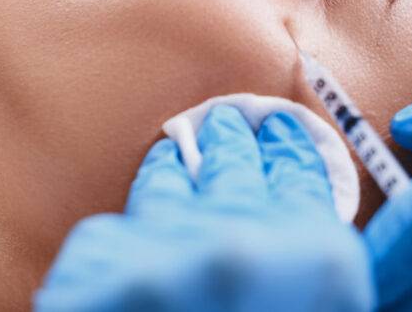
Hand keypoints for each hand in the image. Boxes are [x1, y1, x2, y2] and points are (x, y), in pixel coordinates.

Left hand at [35, 105, 374, 311]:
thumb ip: (319, 286)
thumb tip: (310, 253)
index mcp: (314, 266)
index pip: (301, 177)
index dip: (291, 151)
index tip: (280, 133)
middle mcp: (237, 246)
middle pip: (233, 167)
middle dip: (234, 146)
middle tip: (232, 125)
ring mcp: (157, 254)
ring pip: (165, 184)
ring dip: (175, 173)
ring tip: (179, 157)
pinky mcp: (92, 275)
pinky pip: (109, 236)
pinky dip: (123, 240)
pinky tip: (132, 244)